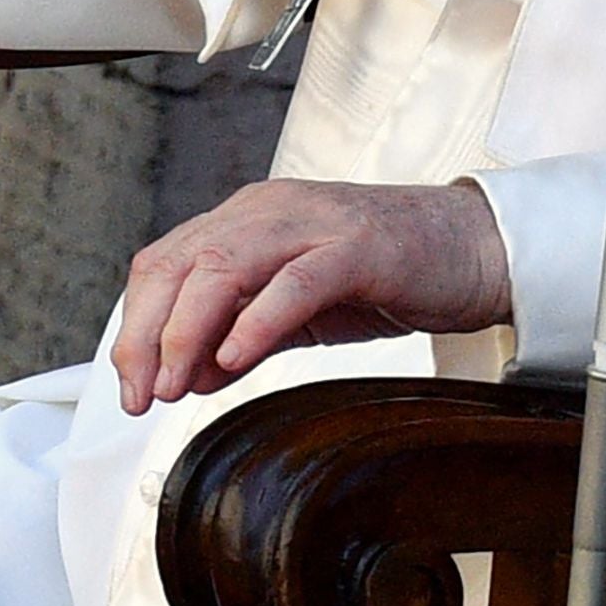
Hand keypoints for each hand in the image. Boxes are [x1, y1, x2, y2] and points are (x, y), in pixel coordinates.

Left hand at [111, 178, 512, 415]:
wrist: (474, 249)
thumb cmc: (389, 274)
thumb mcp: (301, 311)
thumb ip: (245, 336)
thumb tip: (191, 375)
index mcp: (248, 220)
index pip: (165, 264)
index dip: (137, 327)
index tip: (130, 389)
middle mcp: (269, 210)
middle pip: (179, 263)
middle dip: (148, 334)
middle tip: (142, 395)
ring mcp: (312, 224)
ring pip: (223, 265)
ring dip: (189, 329)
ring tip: (177, 383)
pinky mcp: (357, 247)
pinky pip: (294, 281)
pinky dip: (256, 320)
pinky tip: (234, 359)